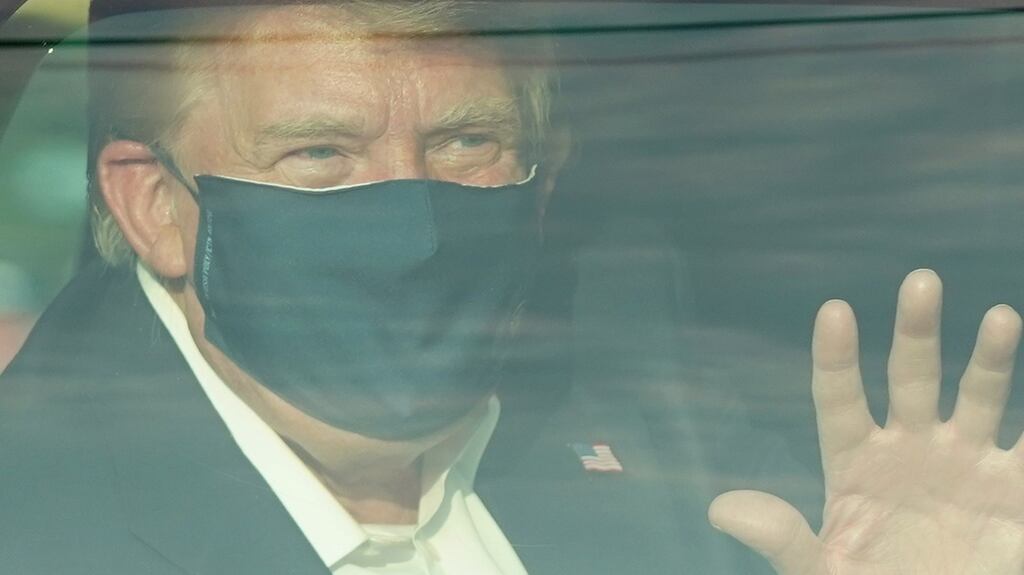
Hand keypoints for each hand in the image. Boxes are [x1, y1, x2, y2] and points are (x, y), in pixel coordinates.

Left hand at [708, 269, 1023, 574]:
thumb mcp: (818, 570)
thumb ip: (780, 538)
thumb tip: (721, 509)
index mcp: (855, 463)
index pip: (839, 399)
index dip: (836, 357)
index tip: (833, 311)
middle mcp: (910, 450)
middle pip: (911, 379)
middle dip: (916, 333)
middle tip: (921, 280)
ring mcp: (964, 466)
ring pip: (978, 399)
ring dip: (989, 359)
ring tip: (998, 317)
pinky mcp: (1012, 492)